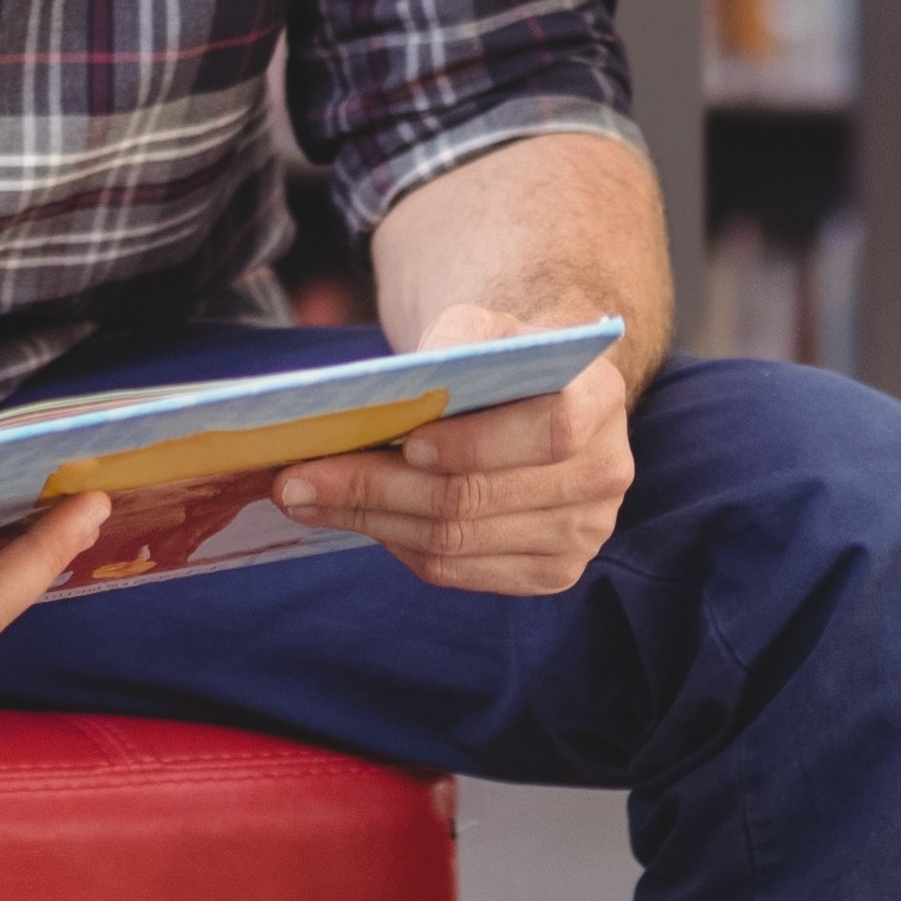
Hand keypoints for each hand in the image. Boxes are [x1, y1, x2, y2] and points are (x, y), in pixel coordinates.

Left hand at [270, 306, 636, 598]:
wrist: (541, 397)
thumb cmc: (502, 357)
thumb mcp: (483, 327)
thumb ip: (448, 348)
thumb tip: (372, 400)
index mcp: (601, 399)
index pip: (548, 430)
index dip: (477, 442)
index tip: (408, 442)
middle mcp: (604, 475)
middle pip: (478, 497)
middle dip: (376, 488)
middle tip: (296, 478)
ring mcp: (582, 533)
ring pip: (457, 541)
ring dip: (368, 520)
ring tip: (301, 497)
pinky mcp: (551, 573)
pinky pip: (457, 570)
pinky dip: (396, 543)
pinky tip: (352, 518)